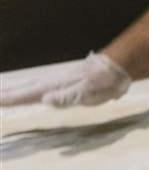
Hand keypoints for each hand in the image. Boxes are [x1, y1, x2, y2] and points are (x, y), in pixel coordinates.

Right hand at [0, 52, 129, 107]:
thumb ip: (66, 96)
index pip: (27, 94)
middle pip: (24, 87)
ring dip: (14, 89)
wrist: (115, 69)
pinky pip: (40, 86)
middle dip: (7, 93)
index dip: (11, 99)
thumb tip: (44, 99)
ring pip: (30, 85)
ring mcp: (58, 81)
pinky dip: (28, 88)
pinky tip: (29, 91)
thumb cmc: (103, 82)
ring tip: (2, 93)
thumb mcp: (87, 92)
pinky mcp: (64, 82)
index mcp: (54, 86)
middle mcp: (52, 82)